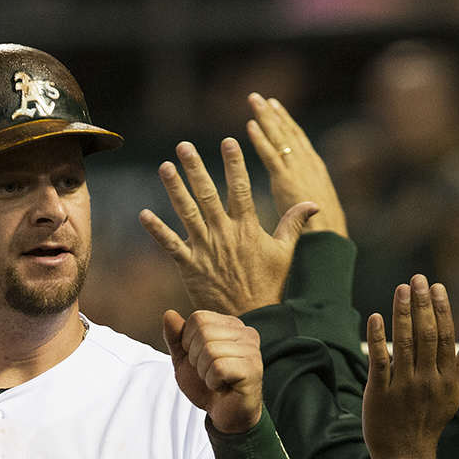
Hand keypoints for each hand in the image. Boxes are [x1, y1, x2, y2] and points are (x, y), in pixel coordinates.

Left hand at [140, 138, 317, 315]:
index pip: (240, 188)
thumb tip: (313, 203)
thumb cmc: (269, 284)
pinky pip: (170, 244)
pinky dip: (157, 229)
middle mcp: (224, 234)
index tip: (228, 141)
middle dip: (195, 168)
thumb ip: (294, 223)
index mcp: (247, 228)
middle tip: (184, 145)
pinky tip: (144, 213)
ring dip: (174, 189)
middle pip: (207, 194)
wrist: (252, 317)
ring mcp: (205, 249)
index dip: (234, 164)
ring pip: (187, 213)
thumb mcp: (285, 252)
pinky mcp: (190, 266)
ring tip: (165, 166)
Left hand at [163, 308, 263, 433]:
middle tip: (207, 372)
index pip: (198, 318)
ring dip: (204, 372)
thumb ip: (176, 338)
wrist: (225, 414)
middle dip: (195, 358)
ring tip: (215, 380)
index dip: (188, 342)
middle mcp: (246, 333)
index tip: (199, 359)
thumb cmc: (207, 385)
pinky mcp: (253, 370)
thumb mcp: (184, 360)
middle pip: (203, 332)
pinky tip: (223, 387)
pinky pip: (219, 368)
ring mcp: (253, 351)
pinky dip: (213, 382)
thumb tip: (168, 314)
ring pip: (210, 350)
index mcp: (231, 325)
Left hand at [244, 93, 348, 237]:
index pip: (299, 139)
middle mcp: (308, 164)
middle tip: (260, 97)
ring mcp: (297, 170)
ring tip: (253, 100)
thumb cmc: (324, 231)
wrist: (327, 241)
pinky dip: (260, 139)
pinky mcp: (285, 180)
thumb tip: (304, 195)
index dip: (286, 122)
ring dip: (265, 117)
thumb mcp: (316, 206)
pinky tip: (249, 125)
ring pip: (279, 138)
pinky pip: (270, 155)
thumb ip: (306, 193)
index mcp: (316, 169)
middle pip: (288, 133)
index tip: (275, 107)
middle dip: (274, 114)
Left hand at [363, 276, 458, 458]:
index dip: (442, 309)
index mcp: (445, 378)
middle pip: (426, 334)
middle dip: (422, 304)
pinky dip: (378, 337)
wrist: (406, 455)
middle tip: (418, 279)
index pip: (446, 336)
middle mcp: (426, 379)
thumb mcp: (452, 396)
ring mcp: (402, 385)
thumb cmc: (429, 422)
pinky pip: (379, 360)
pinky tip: (376, 316)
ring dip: (402, 313)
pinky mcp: (379, 392)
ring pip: (404, 342)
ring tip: (401, 289)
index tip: (437, 287)